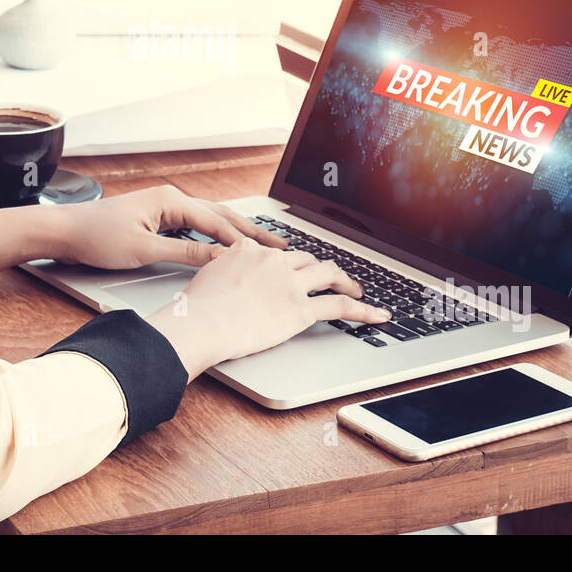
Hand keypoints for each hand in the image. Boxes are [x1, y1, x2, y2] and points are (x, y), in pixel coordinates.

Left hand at [48, 183, 288, 269]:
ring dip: (235, 233)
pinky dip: (215, 237)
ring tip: (262, 245)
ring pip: (210, 220)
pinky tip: (226, 247)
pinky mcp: (159, 219)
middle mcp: (172, 199)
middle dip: (250, 232)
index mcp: (171, 201)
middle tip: (280, 244)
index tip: (268, 254)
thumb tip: (220, 260)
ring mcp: (166, 208)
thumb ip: (185, 254)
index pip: (217, 222)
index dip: (244, 240)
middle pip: (220, 216)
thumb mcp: (144, 250)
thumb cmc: (97, 237)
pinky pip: (195, 227)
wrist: (64, 232)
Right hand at [146, 237, 391, 377]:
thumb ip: (224, 271)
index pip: (276, 252)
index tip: (294, 270)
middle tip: (331, 278)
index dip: (289, 263)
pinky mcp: (300, 309)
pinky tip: (376, 316)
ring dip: (347, 281)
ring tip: (357, 290)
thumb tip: (227, 280)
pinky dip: (364, 310)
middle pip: (307, 258)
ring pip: (329, 273)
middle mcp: (273, 261)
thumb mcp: (206, 276)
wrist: (199, 322)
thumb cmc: (194, 308)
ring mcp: (289, 283)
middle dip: (322, 268)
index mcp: (248, 249)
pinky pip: (340, 306)